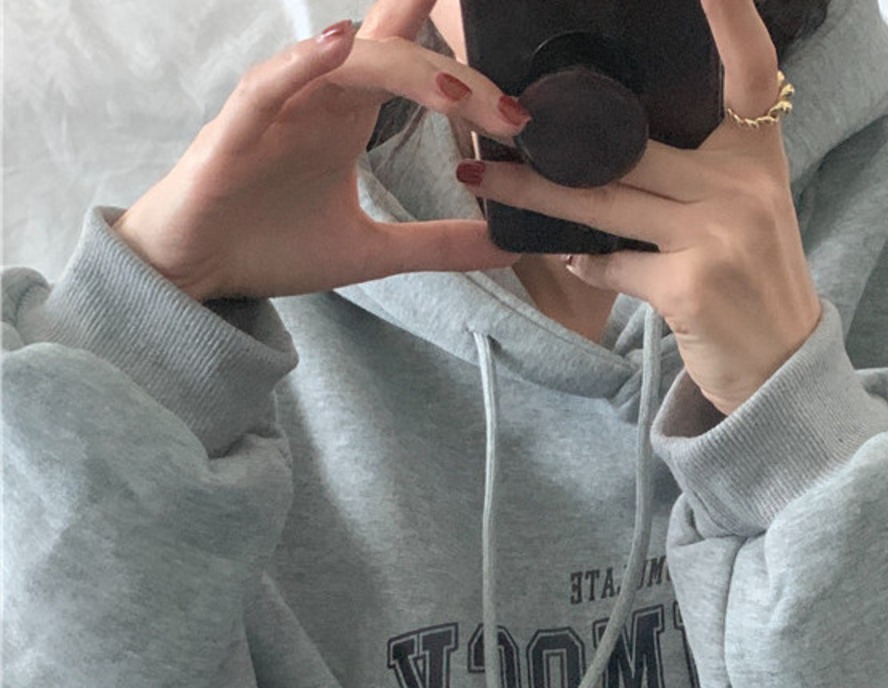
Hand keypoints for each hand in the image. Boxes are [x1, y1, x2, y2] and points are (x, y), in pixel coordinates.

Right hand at [113, 0, 529, 302]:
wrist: (195, 272)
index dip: (466, 75)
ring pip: (347, 65)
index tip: (522, 115)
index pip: (413, 67)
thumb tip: (505, 246)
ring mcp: (278, 108)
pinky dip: (304, 64)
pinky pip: (269, 85)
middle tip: (511, 115)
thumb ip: (437, 245)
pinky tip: (340, 45)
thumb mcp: (372, 253)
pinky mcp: (235, 131)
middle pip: (397, 61)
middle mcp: (319, 98)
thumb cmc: (272, 246)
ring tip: (455, 90)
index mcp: (351, 116)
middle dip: (457, 83)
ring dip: (404, 70)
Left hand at [452, 0, 822, 415]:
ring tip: (483, 178)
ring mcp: (719, 234)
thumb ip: (694, 176)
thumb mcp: (742, 215)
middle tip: (498, 110)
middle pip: (631, 144)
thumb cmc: (750, 289)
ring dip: (536, 193)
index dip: (732, 13)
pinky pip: (612, 261)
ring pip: (605, 198)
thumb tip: (605, 150)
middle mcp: (743, 186)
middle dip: (558, 136)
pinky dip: (585, 263)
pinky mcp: (690, 284)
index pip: (752, 69)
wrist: (779, 372)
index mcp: (757, 157)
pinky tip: (570, 260)